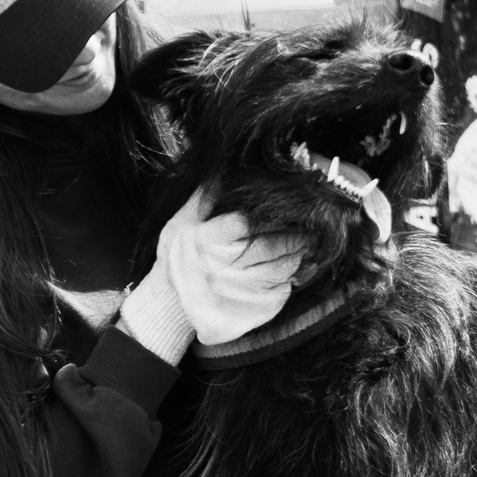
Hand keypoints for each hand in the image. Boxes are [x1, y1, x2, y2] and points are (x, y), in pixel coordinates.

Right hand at [119, 189, 305, 358]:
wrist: (170, 306)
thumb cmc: (179, 258)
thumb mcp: (182, 224)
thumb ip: (204, 197)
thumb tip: (221, 167)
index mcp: (208, 241)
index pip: (248, 223)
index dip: (270, 214)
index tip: (285, 207)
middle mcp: (223, 268)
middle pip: (271, 245)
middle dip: (293, 234)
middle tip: (306, 225)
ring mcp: (239, 292)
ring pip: (282, 268)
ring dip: (298, 254)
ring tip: (303, 243)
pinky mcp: (252, 310)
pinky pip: (283, 290)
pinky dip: (293, 277)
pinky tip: (295, 266)